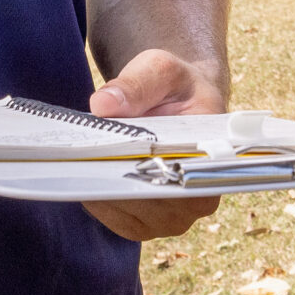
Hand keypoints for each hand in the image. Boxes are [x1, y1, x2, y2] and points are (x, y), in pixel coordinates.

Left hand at [80, 47, 223, 240]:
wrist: (175, 102)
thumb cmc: (175, 86)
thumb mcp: (161, 70)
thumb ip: (136, 84)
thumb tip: (103, 105)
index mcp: (216, 161)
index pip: (182, 179)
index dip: (147, 169)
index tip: (114, 154)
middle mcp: (200, 199)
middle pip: (153, 203)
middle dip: (117, 179)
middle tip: (83, 155)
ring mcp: (172, 217)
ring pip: (130, 214)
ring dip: (103, 189)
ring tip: (78, 161)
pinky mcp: (144, 223)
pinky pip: (115, 218)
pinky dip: (96, 197)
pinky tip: (81, 173)